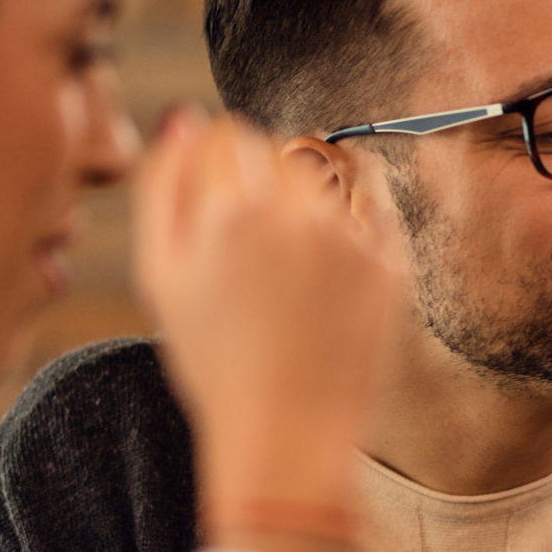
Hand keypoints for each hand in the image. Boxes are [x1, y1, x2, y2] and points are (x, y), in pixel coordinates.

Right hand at [133, 109, 405, 516]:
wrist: (287, 434)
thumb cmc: (215, 363)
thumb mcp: (160, 276)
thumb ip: (163, 187)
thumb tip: (183, 117)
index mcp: (230, 211)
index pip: (228, 134)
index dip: (217, 163)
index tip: (218, 201)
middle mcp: (295, 214)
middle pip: (278, 147)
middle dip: (262, 175)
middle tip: (253, 238)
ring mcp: (350, 237)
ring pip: (327, 171)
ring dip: (308, 192)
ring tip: (291, 256)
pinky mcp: (390, 263)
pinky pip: (374, 201)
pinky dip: (354, 208)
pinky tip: (332, 248)